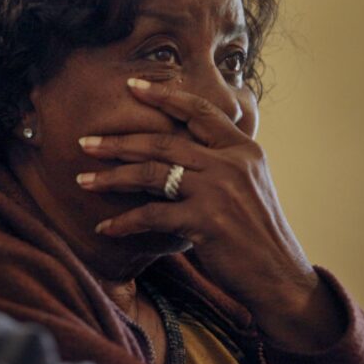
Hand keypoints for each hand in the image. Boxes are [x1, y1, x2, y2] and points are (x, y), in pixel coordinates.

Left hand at [76, 78, 345, 351]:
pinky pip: (153, 215)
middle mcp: (232, 162)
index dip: (164, 95)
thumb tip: (177, 149)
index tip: (131, 85)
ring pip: (152, 172)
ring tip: (83, 180)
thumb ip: (219, 162)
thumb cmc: (257, 234)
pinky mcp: (207, 220)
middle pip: (163, 141)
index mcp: (243, 148)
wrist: (280, 278)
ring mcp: (220, 190)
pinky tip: (105, 227)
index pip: (199, 111)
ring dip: (112, 177)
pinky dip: (125, 222)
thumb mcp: (248, 185)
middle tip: (85, 142)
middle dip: (119, 141)